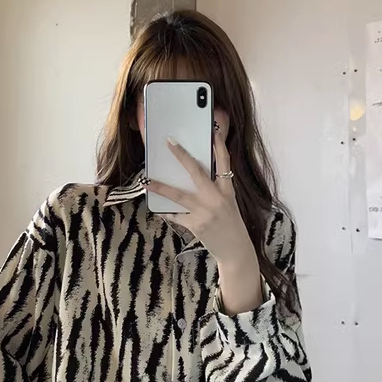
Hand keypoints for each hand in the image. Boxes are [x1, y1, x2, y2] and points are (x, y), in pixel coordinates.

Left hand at [145, 118, 252, 266]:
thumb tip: (195, 177)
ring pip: (178, 195)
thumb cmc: (231, 226)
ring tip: (146, 181)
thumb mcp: (229, 204)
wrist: (235, 250)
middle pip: (196, 172)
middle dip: (181, 156)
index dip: (219, 145)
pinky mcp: (196, 225)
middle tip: (169, 143)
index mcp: (227, 191)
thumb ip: (216, 190)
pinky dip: (167, 212)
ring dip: (160, 187)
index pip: (224, 163)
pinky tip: (158, 208)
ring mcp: (205, 212)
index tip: (213, 131)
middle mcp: (216, 199)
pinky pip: (176, 215)